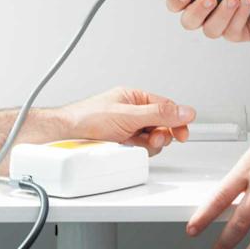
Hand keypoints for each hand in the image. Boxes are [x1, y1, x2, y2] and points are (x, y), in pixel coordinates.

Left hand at [53, 87, 195, 154]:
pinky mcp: (121, 143)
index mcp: (134, 98)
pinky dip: (138, 151)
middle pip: (161, 125)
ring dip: (149, 144)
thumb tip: (185, 111)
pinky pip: (140, 149)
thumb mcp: (128, 115)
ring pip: (152, 140)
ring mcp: (127, 129)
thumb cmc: (87, 118)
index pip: (166, 107)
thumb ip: (159, 114)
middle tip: (154, 139)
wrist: (65, 136)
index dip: (177, 120)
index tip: (183, 133)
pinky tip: (127, 149)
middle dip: (161, 134)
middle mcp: (132, 112)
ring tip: (136, 143)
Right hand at [167, 0, 249, 43]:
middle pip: (188, 22)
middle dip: (198, 11)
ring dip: (223, 13)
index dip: (175, 1)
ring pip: (210, 30)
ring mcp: (222, 24)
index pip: (175, 3)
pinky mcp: (237, 34)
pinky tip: (248, 1)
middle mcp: (207, 11)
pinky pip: (231, 31)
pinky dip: (240, 15)